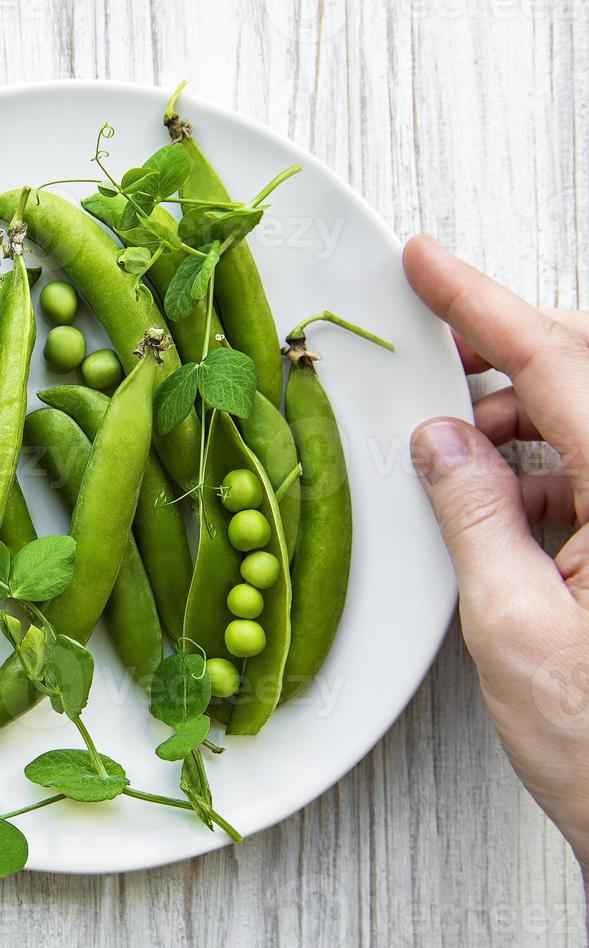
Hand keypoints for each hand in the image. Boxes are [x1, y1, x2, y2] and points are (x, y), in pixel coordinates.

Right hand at [405, 235, 588, 872]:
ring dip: (521, 420)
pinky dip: (541, 469)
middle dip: (506, 353)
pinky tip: (498, 503)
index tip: (429, 264)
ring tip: (454, 454)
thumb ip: (475, 517)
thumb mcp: (515, 628)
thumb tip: (441, 442)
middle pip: (587, 375)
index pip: (561, 362)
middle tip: (435, 354)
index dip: (483, 304)